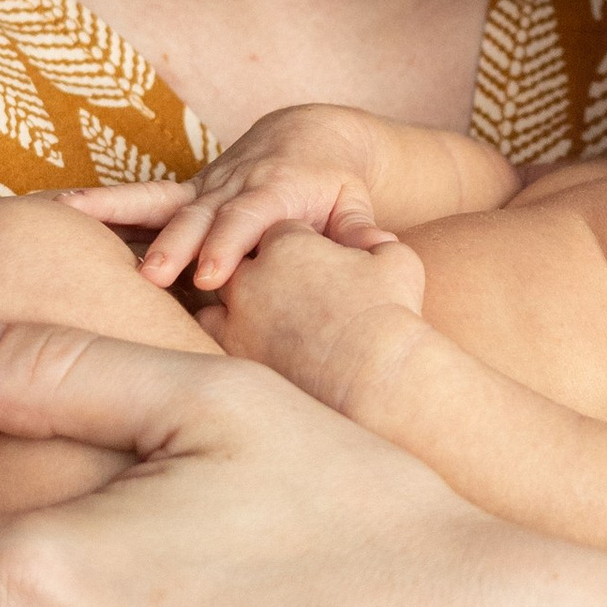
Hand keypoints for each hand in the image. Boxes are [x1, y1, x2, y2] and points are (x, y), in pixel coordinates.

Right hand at [64, 106, 393, 290]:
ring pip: (156, 202)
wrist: (312, 139)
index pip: (249, 219)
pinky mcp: (181, 195)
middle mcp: (231, 186)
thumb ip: (361, 234)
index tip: (209, 276)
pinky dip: (96, 203)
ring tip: (68, 220)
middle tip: (149, 276)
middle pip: (197, 215)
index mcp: (276, 190)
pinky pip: (134, 201)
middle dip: (172, 244)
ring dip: (114, 213)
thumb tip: (379, 254)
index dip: (229, 245)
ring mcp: (201, 189)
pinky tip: (53, 209)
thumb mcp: (355, 207)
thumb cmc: (337, 186)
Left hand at [213, 224, 427, 406]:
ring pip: (220, 292)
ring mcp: (237, 313)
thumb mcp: (396, 263)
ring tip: (270, 317)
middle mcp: (254, 273)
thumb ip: (375, 242)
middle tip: (295, 293)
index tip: (316, 264)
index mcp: (289, 243)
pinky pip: (209, 330)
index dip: (299, 247)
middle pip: (245, 258)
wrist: (374, 375)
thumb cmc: (392, 314)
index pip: (280, 232)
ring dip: (238, 297)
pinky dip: (225, 329)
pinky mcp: (233, 351)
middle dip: (264, 269)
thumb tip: (375, 240)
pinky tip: (254, 341)